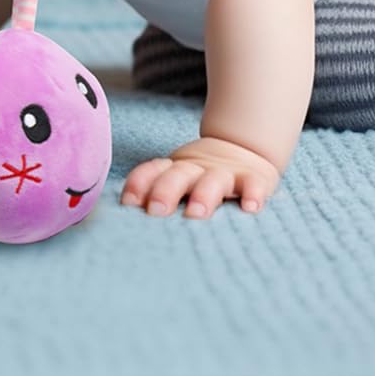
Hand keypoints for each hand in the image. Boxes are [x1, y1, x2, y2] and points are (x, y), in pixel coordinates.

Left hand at [120, 136, 280, 218]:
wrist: (242, 150)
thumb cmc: (199, 178)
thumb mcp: (177, 181)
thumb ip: (156, 196)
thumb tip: (121, 225)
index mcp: (173, 169)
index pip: (151, 171)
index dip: (138, 183)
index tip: (128, 203)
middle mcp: (196, 169)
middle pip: (177, 175)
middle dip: (165, 191)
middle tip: (155, 211)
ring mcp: (224, 173)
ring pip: (213, 180)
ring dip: (204, 195)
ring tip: (196, 213)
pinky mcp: (253, 179)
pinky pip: (253, 185)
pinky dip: (253, 194)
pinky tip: (250, 208)